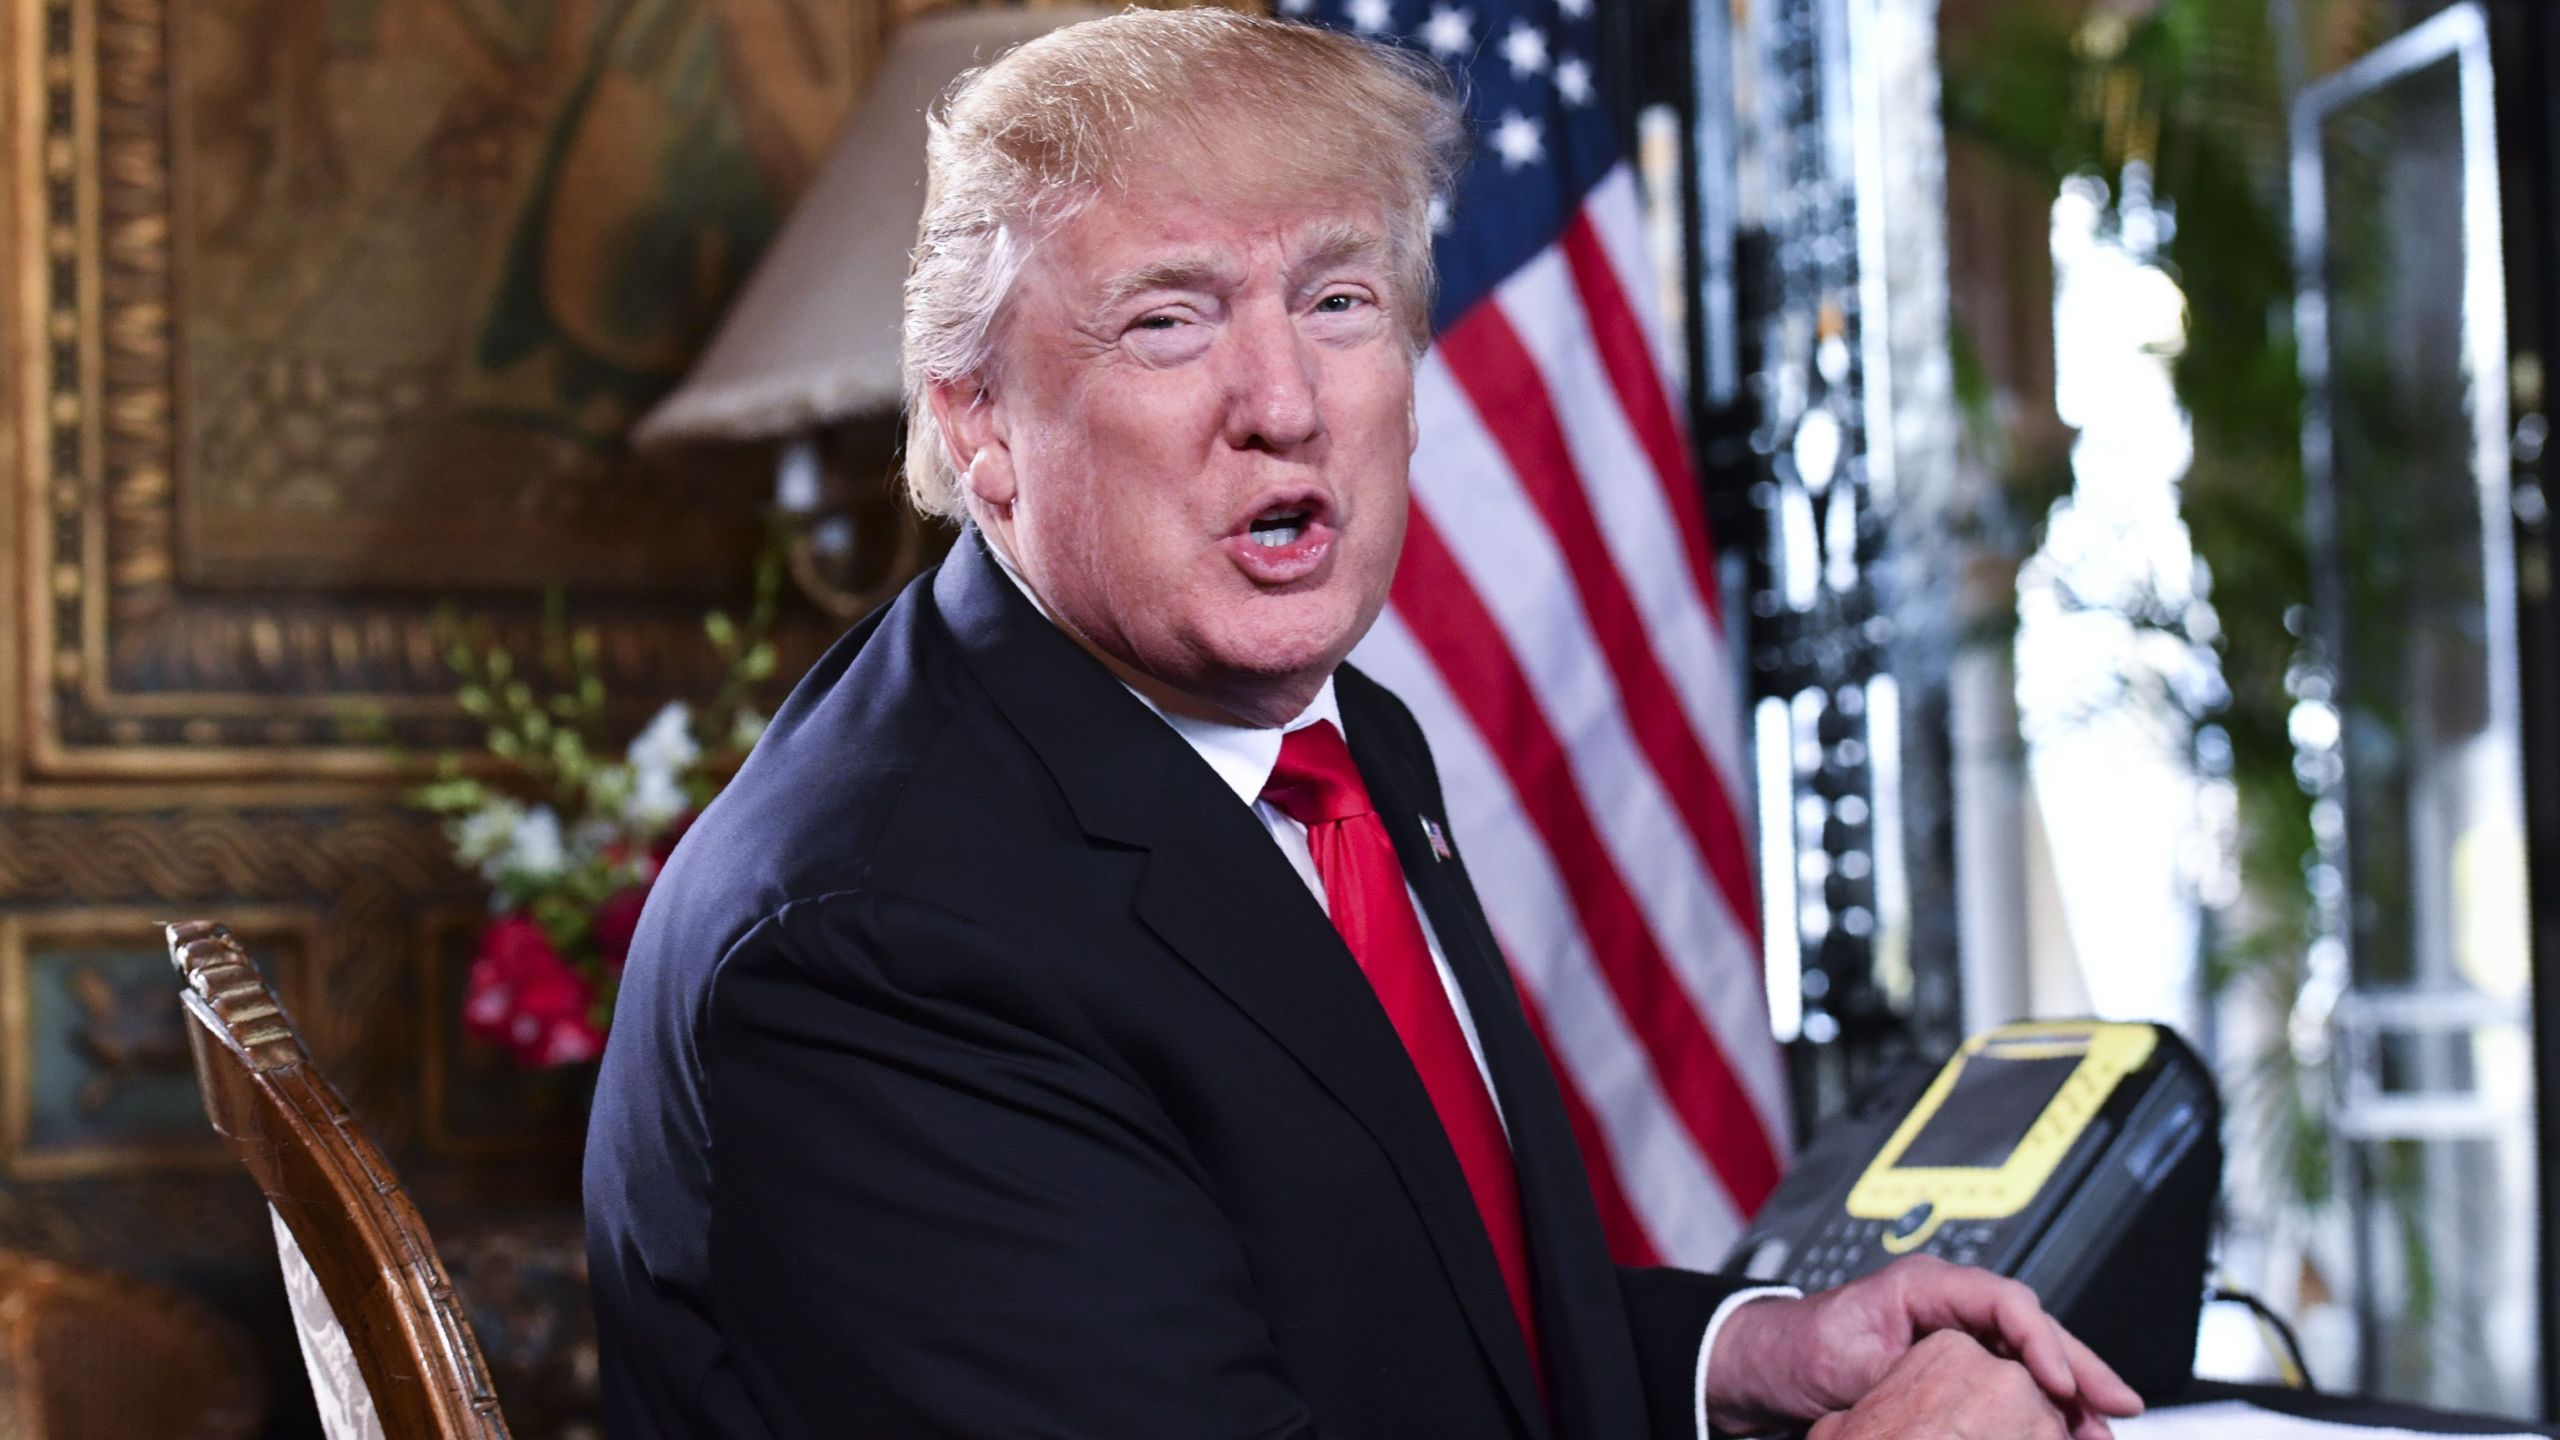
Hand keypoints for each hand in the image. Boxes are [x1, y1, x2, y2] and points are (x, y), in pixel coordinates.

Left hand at [1703, 1256, 2141, 1439]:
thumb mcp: (1846, 1359)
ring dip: (2070, 1393)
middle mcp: (1949, 1302)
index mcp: (1925, 1285)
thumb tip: (1951, 1393)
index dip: (2039, 1339)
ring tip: (2103, 1431)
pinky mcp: (1957, 1365)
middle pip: (2032, 1327)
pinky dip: (2042, 1404)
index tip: (2061, 1381)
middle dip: (2081, 1368)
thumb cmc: (1798, 1348)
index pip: (2003, 1299)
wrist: (1768, 1364)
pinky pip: (2012, 1378)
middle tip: (2119, 1407)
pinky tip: (2067, 1428)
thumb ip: (1900, 1373)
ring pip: (2031, 1357)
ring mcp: (1957, 1333)